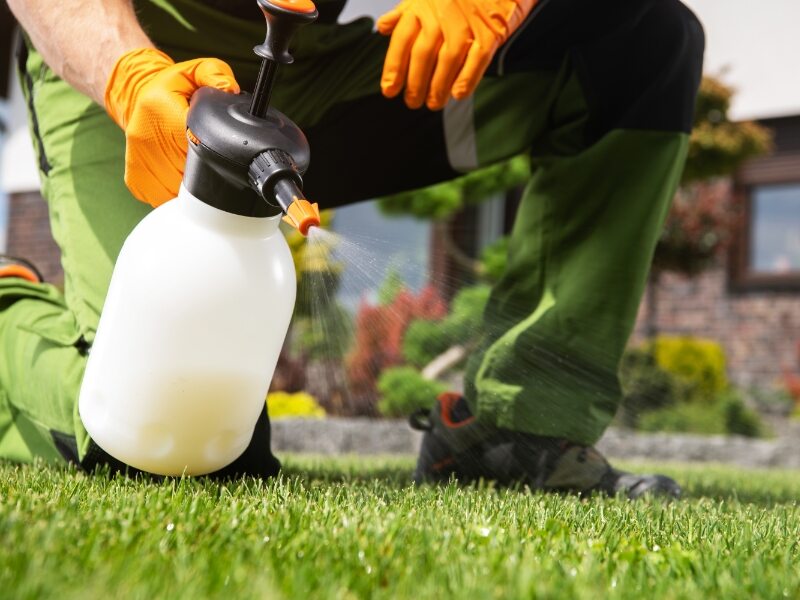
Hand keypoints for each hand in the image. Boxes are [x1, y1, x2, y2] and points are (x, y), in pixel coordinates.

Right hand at [104, 48, 239, 206]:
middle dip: (206, 172)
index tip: (219, 153)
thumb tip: (231, 89)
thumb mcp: (196, 70)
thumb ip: (217, 74)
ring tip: (199, 172)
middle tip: (213, 162)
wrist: (135, 96)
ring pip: (175, 193)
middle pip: (188, 174)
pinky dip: (176, 196)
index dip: (213, 154)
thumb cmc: (171, 87)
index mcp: (162, 111)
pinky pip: (162, 198)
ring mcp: (139, 162)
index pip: (195, 144)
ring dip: (191, 190)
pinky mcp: (135, 179)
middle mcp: (146, 138)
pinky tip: (182, 181)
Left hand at [377, 0, 536, 110]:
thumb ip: (403, 13)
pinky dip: (467, 78)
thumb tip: (382, 27)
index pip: (402, 40)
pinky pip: (477, 59)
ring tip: (434, 103)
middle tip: (412, 102)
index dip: (394, 68)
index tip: (389, 90)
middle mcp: (441, 14)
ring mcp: (466, 23)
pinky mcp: (490, 32)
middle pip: (423, 54)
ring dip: (439, 87)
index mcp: (421, 7)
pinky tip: (458, 94)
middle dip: (415, 83)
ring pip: (448, 59)